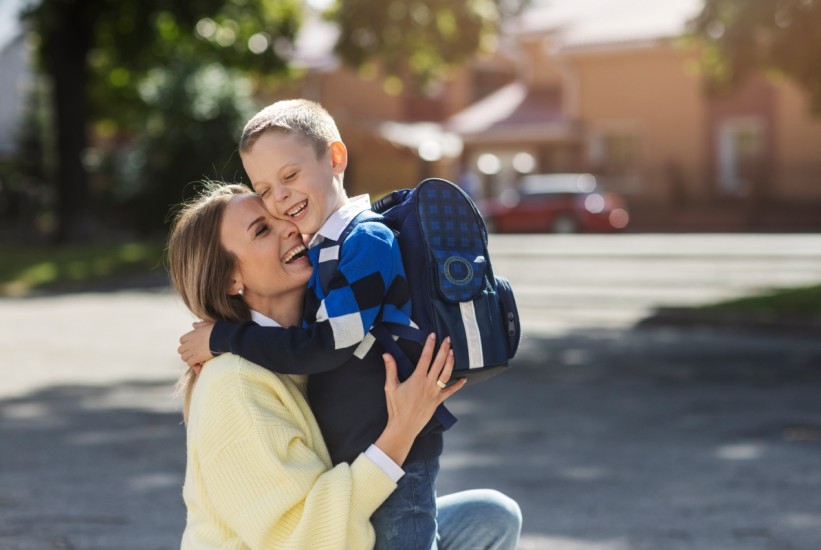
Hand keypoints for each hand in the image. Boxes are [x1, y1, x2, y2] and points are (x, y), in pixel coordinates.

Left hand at [178, 321, 214, 368]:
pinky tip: (199, 362)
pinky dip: (193, 364)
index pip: (181, 340)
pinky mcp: (197, 357)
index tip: (192, 345)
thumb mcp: (207, 324)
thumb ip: (199, 325)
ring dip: (189, 359)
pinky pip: (190, 363)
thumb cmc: (217, 330)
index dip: (186, 344)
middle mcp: (190, 343)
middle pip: (180, 350)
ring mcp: (193, 350)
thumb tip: (193, 325)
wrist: (222, 337)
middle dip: (185, 352)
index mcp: (191, 334)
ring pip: (184, 357)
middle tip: (192, 353)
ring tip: (195, 358)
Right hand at [377, 334, 465, 464]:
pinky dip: (458, 385)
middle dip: (444, 349)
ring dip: (450, 362)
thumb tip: (386, 354)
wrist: (403, 427)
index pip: (425, 357)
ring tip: (453, 352)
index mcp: (417, 379)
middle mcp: (428, 384)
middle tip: (448, 339)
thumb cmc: (396, 408)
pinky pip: (450, 391)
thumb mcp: (390, 387)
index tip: (433, 335)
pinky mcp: (438, 401)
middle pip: (439, 363)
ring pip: (446, 374)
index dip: (430, 345)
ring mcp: (435, 393)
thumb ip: (390, 369)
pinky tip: (464, 379)